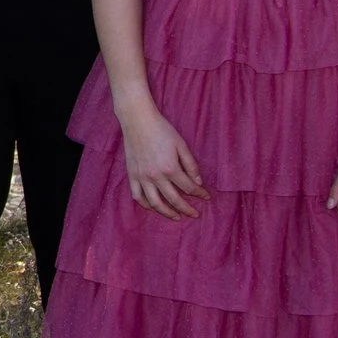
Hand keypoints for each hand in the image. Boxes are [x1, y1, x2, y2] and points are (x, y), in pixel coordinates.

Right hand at [114, 87, 207, 220]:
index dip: (200, 194)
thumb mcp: (181, 144)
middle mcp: (156, 176)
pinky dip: (146, 205)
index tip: (206, 197)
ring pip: (155, 203)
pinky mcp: (132, 175)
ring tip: (176, 217)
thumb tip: (198, 182)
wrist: (138, 120)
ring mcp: (142, 177)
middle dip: (187, 209)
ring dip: (167, 213)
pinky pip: (137, 196)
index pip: (189, 188)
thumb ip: (190, 165)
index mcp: (170, 168)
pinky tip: (154, 207)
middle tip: (195, 215)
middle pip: (174, 199)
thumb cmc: (162, 130)